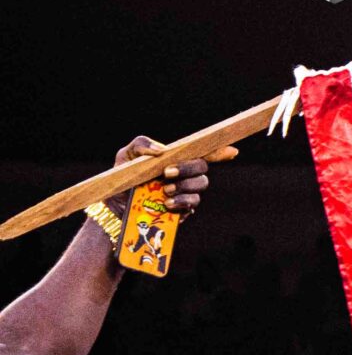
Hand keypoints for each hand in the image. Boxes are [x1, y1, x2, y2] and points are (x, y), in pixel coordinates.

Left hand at [113, 135, 230, 218]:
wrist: (116, 203)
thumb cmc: (123, 176)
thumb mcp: (127, 155)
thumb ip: (141, 144)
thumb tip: (161, 150)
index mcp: (176, 159)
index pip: (202, 153)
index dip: (220, 152)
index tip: (232, 151)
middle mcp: (185, 175)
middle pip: (202, 167)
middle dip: (187, 168)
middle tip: (166, 173)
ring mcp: (186, 192)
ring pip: (201, 185)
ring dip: (184, 186)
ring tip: (165, 190)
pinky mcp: (183, 210)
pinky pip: (192, 205)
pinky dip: (181, 202)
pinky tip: (167, 203)